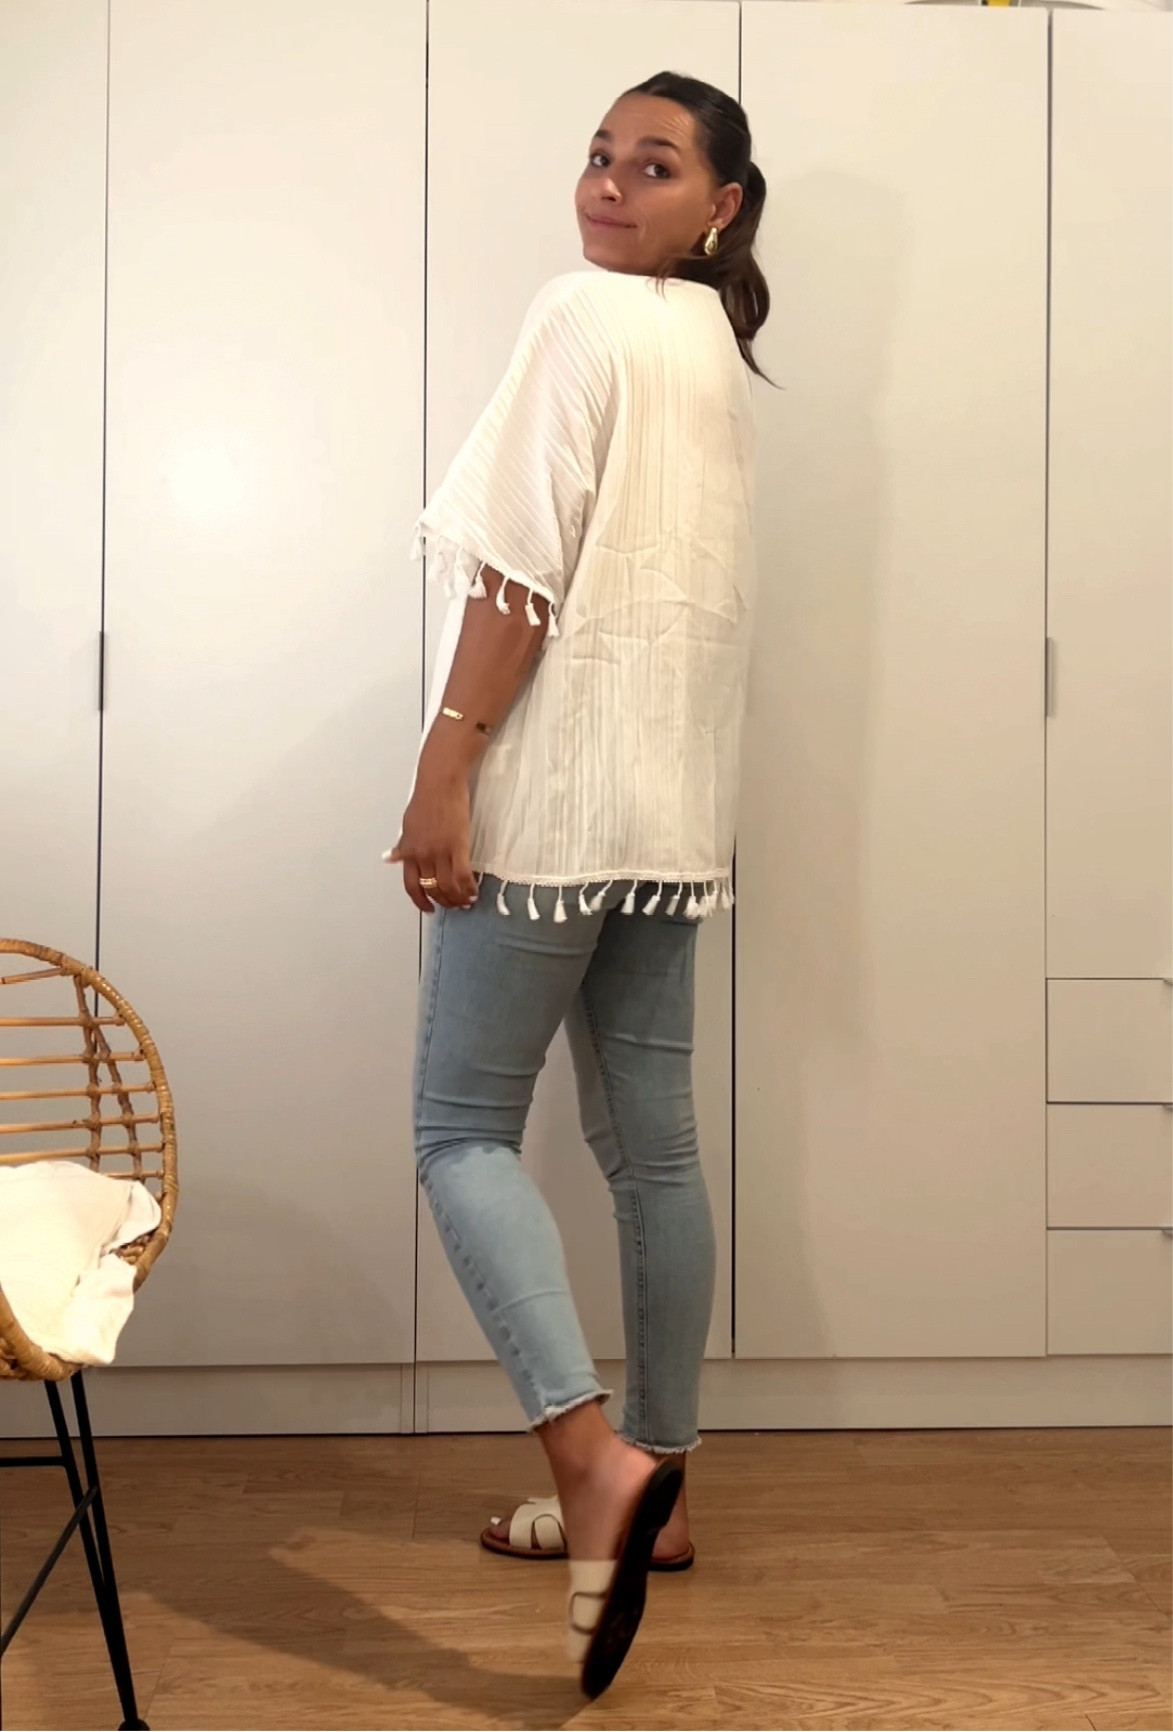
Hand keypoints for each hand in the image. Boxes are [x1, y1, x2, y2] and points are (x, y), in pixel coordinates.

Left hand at [389, 764, 476, 914]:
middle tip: (454, 905)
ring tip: (466, 900)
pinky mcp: (458, 845)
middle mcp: (423, 855)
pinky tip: (474, 890)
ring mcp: (440, 851)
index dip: (420, 901)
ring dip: (458, 898)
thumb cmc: (425, 799)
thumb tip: (390, 858)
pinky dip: (469, 887)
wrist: (440, 782)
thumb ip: (403, 846)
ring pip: (448, 886)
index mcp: (409, 851)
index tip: (428, 909)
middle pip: (432, 889)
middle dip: (444, 901)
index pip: (411, 886)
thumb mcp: (407, 825)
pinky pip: (463, 875)